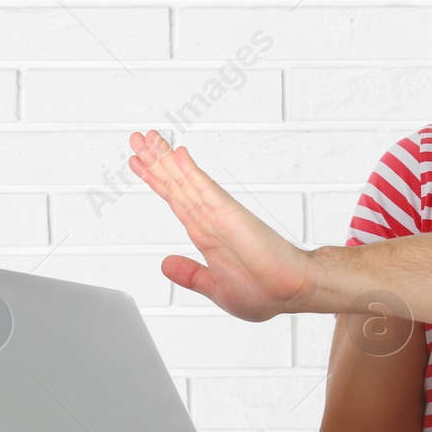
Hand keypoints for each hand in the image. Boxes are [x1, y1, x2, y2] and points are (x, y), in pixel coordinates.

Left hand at [127, 129, 314, 321]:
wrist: (294, 293)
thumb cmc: (265, 293)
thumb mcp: (215, 288)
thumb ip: (190, 274)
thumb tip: (165, 264)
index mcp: (206, 236)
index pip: (175, 201)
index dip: (155, 182)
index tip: (138, 164)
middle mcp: (210, 220)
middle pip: (176, 186)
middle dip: (155, 162)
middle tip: (137, 138)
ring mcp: (220, 215)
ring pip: (185, 183)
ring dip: (165, 160)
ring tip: (148, 138)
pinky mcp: (230, 216)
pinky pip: (205, 190)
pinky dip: (190, 172)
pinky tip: (178, 154)